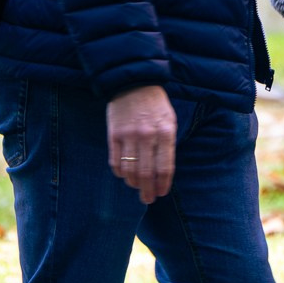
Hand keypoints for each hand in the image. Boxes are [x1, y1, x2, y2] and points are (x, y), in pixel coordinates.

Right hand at [107, 85, 176, 203]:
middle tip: (148, 199)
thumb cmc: (156, 105)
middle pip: (147, 173)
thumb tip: (163, 172)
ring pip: (130, 170)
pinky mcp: (114, 134)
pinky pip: (115, 161)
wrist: (134, 83)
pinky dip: (120, 173)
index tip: (161, 194)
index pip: (165, 167)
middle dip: (148, 190)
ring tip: (137, 187)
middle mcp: (147, 136)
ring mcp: (129, 135)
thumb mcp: (169, 121)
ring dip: (134, 183)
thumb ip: (167, 145)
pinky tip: (125, 176)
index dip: (163, 184)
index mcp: (165, 133)